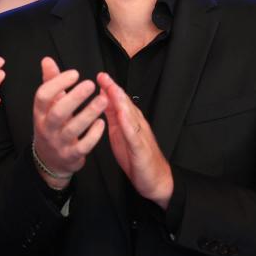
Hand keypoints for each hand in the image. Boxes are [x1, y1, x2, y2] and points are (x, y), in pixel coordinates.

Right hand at [32, 57, 106, 188]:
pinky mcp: (71, 155)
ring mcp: (59, 143)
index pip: (42, 96)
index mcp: (40, 113)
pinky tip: (102, 122)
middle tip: (90, 84)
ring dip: (89, 113)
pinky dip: (93, 134)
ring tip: (103, 99)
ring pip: (73, 129)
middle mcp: (47, 128)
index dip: (57, 83)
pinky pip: (83, 146)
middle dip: (74, 98)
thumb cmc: (52, 125)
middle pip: (58, 113)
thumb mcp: (48, 106)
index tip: (75, 73)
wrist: (50, 160)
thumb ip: (50, 82)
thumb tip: (47, 60)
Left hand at [97, 72, 172, 208]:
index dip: (110, 88)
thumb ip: (113, 117)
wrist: (156, 179)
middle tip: (103, 76)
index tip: (100, 76)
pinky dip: (128, 123)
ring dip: (121, 101)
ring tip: (111, 89)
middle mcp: (137, 125)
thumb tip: (103, 100)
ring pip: (130, 115)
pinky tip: (121, 115)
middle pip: (125, 103)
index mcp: (130, 122)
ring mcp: (140, 135)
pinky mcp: (141, 149)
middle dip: (114, 89)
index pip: (120, 101)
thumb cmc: (136, 157)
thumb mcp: (120, 134)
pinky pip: (134, 134)